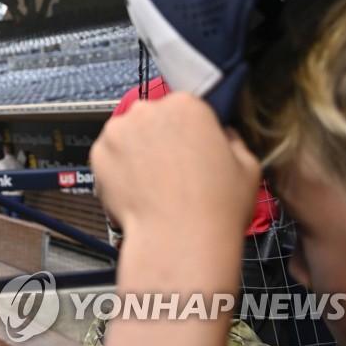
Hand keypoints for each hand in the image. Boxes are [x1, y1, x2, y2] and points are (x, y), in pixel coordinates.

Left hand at [91, 95, 263, 345]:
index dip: (189, 131)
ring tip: (154, 183)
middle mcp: (148, 110)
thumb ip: (232, 139)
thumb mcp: (247, 166)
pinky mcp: (97, 153)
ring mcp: (118, 130)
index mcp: (187, 105)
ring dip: (136, 151)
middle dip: (160, 138)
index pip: (185, 107)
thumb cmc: (215, 208)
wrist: (178, 241)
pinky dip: (118, 169)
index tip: (191, 148)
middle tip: (172, 170)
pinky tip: (137, 190)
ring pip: (128, 134)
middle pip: (153, 118)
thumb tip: (223, 134)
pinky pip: (109, 155)